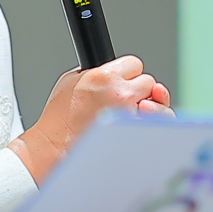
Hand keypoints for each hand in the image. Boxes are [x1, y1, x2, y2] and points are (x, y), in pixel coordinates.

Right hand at [12, 56, 172, 181]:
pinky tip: (131, 128)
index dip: (128, 74)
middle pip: (149, 82)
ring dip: (148, 108)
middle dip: (138, 90)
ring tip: (129, 115)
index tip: (121, 82)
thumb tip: (112, 72)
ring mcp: (131, 116)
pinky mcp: (136, 136)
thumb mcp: (70, 82)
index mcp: (104, 77)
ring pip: (158, 105)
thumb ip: (95, 72)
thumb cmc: (59, 120)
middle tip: (122, 102)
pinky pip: (155, 127)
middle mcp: (121, 94)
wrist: (55, 147)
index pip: (134, 64)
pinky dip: (147, 127)